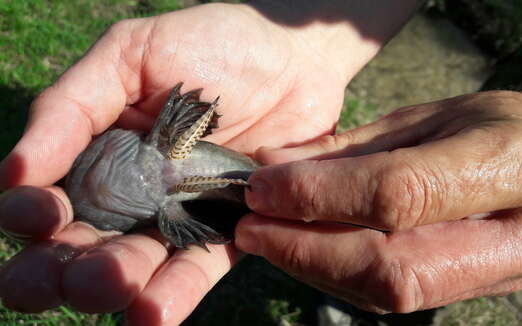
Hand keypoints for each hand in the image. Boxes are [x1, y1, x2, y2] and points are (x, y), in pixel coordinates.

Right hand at [0, 3, 349, 324]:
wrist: (293, 58)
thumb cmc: (211, 44)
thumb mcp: (129, 55)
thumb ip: (72, 106)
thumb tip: (14, 171)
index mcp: (99, 155)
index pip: (48, 202)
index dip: (32, 217)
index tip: (41, 213)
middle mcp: (132, 195)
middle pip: (81, 249)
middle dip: (63, 270)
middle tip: (63, 274)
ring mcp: (178, 217)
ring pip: (135, 266)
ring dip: (116, 283)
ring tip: (113, 286)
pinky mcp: (227, 230)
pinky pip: (198, 268)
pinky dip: (176, 292)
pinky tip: (154, 312)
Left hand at [236, 85, 521, 312]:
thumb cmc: (497, 125)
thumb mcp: (429, 116)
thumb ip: (352, 148)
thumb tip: (271, 164)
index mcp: (514, 164)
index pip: (400, 195)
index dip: (320, 196)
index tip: (261, 187)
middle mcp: (521, 232)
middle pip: (394, 266)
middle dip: (307, 250)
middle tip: (250, 228)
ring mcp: (508, 273)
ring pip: (392, 293)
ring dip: (316, 269)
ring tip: (268, 240)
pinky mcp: (483, 292)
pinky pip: (398, 297)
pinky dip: (341, 277)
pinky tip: (307, 252)